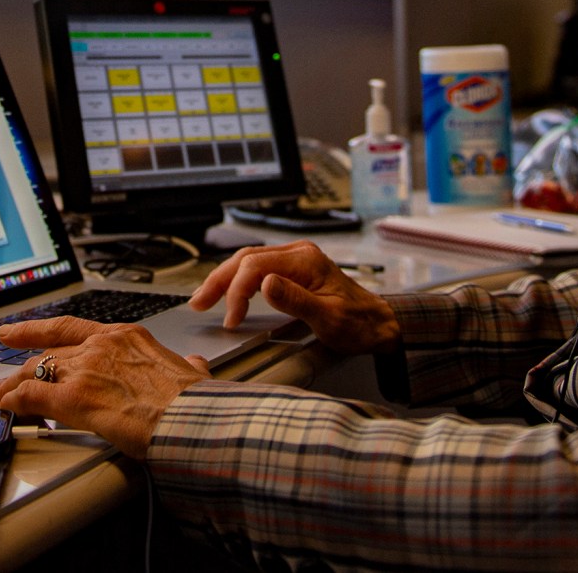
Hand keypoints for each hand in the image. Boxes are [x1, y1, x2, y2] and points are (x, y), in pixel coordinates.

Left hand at [0, 318, 208, 459]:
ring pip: (34, 371)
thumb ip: (186, 365)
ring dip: (11, 386)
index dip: (38, 329)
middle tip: (2, 378)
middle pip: (48, 353)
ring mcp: (84, 370)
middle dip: (20, 367)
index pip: (70, 327)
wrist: (189, 419)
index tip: (16, 331)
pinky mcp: (73, 398)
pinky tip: (6, 408)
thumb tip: (193, 364)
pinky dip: (14, 401)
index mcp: (125, 336)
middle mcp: (99, 346)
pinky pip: (31, 396)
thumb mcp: (192, 372)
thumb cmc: (193, 402)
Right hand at [189, 240, 401, 355]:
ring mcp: (296, 259)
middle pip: (246, 258)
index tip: (231, 319)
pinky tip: (228, 292)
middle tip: (198, 302)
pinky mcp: (294, 269)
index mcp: (306, 260)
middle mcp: (299, 254)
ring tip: (204, 298)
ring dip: (224, 279)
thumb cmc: (358, 324)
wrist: (380, 324)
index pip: (256, 266)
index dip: (237, 292)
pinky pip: (258, 267)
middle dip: (219, 280)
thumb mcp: (328, 318)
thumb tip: (265, 284)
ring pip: (249, 261)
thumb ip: (296, 300)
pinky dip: (238, 280)